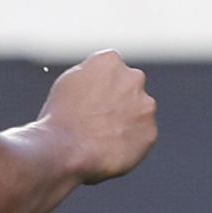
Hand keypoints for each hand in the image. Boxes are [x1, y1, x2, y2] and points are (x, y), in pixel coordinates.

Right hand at [32, 52, 156, 184]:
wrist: (67, 151)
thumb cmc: (61, 119)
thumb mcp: (67, 83)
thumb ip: (90, 75)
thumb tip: (97, 79)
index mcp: (110, 61)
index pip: (111, 69)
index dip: (100, 87)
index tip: (91, 100)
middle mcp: (133, 78)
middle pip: (129, 88)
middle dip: (118, 101)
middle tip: (98, 119)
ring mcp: (145, 106)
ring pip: (139, 112)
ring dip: (126, 121)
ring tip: (102, 137)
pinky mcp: (150, 132)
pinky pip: (142, 136)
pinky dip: (130, 142)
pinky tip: (111, 148)